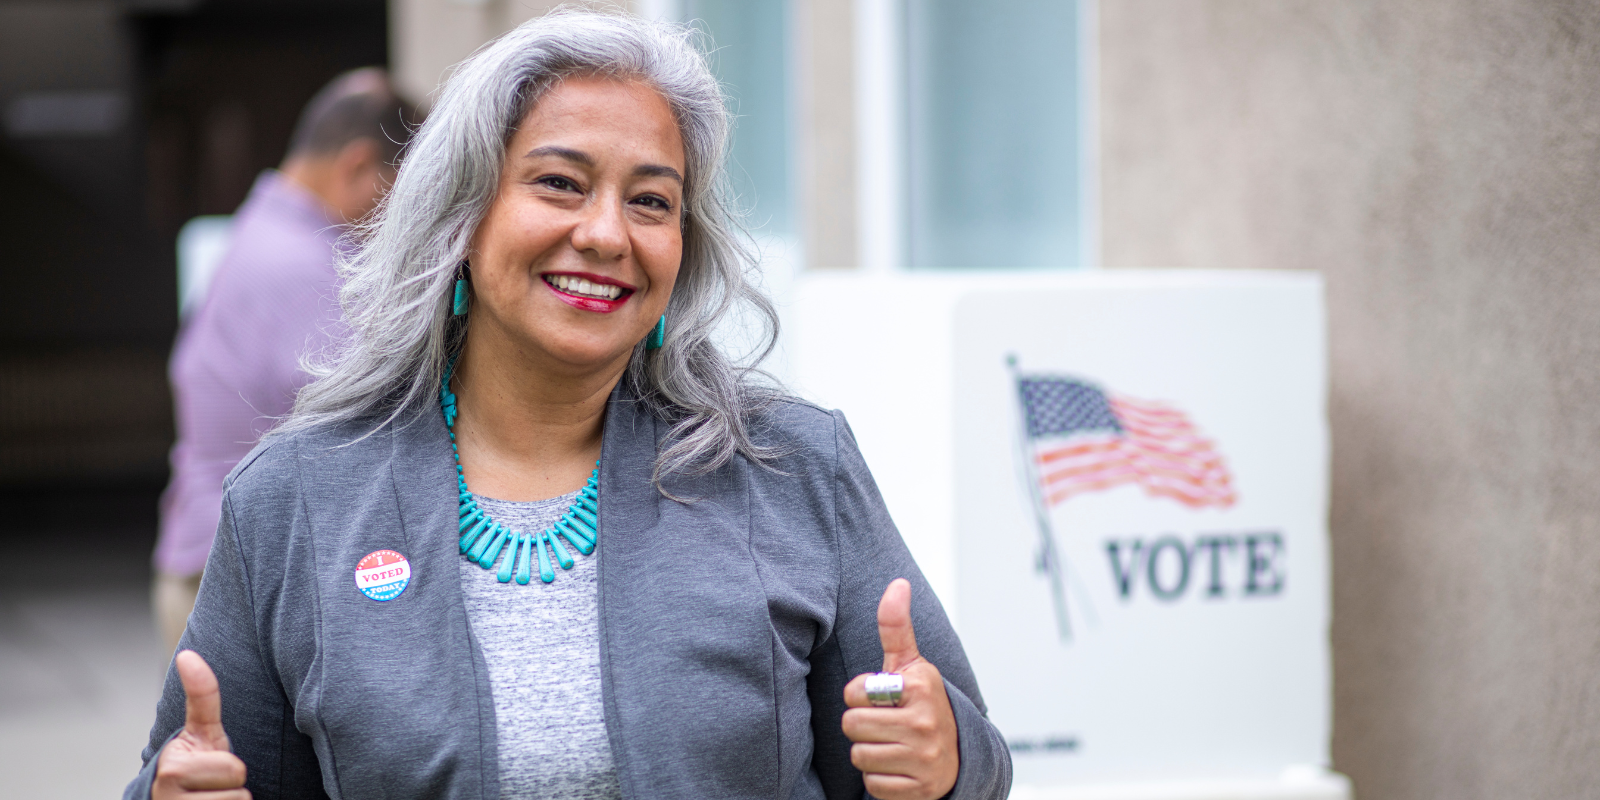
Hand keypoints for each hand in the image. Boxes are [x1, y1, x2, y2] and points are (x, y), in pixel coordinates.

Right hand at [153, 651, 249, 799]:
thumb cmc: (194, 764)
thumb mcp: (201, 731)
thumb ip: (202, 695)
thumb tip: (187, 654)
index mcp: (171, 767)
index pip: (234, 769)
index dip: (231, 768)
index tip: (209, 767)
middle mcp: (166, 793)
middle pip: (238, 791)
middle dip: (232, 787)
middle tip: (213, 785)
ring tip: (210, 799)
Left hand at [842, 579, 959, 799]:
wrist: (959, 756)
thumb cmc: (922, 704)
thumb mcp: (911, 665)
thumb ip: (896, 627)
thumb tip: (898, 582)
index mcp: (920, 686)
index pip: (854, 692)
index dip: (860, 696)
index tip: (881, 699)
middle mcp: (925, 722)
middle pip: (851, 725)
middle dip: (862, 726)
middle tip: (884, 724)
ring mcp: (924, 759)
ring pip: (859, 757)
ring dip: (870, 753)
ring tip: (891, 745)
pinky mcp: (920, 790)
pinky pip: (872, 786)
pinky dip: (880, 780)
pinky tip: (899, 767)